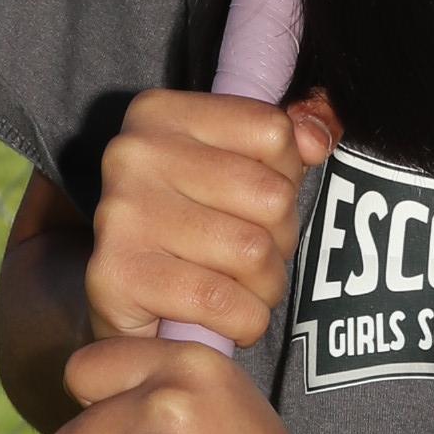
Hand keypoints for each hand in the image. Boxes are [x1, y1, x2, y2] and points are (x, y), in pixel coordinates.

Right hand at [86, 86, 337, 348]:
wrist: (122, 305)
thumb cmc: (191, 227)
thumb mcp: (234, 168)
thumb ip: (282, 143)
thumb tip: (316, 140)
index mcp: (161, 113)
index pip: (273, 131)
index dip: (286, 177)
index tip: (259, 202)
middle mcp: (133, 153)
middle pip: (271, 196)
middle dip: (280, 240)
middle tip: (255, 258)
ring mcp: (121, 214)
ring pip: (252, 252)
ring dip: (265, 286)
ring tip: (243, 288)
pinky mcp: (117, 276)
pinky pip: (221, 301)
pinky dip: (242, 320)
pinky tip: (228, 318)